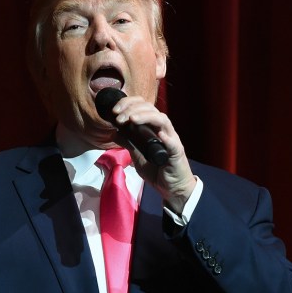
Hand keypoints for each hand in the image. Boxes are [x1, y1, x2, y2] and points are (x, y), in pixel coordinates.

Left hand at [110, 96, 197, 213]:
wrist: (171, 188)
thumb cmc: (157, 171)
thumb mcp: (137, 156)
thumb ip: (128, 144)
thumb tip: (114, 133)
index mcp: (153, 128)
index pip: (143, 107)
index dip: (129, 104)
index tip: (114, 111)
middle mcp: (163, 130)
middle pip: (151, 109)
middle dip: (132, 109)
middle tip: (118, 116)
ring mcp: (171, 139)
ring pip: (162, 120)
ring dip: (145, 116)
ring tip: (131, 119)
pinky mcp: (177, 152)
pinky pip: (173, 142)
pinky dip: (166, 137)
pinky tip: (158, 134)